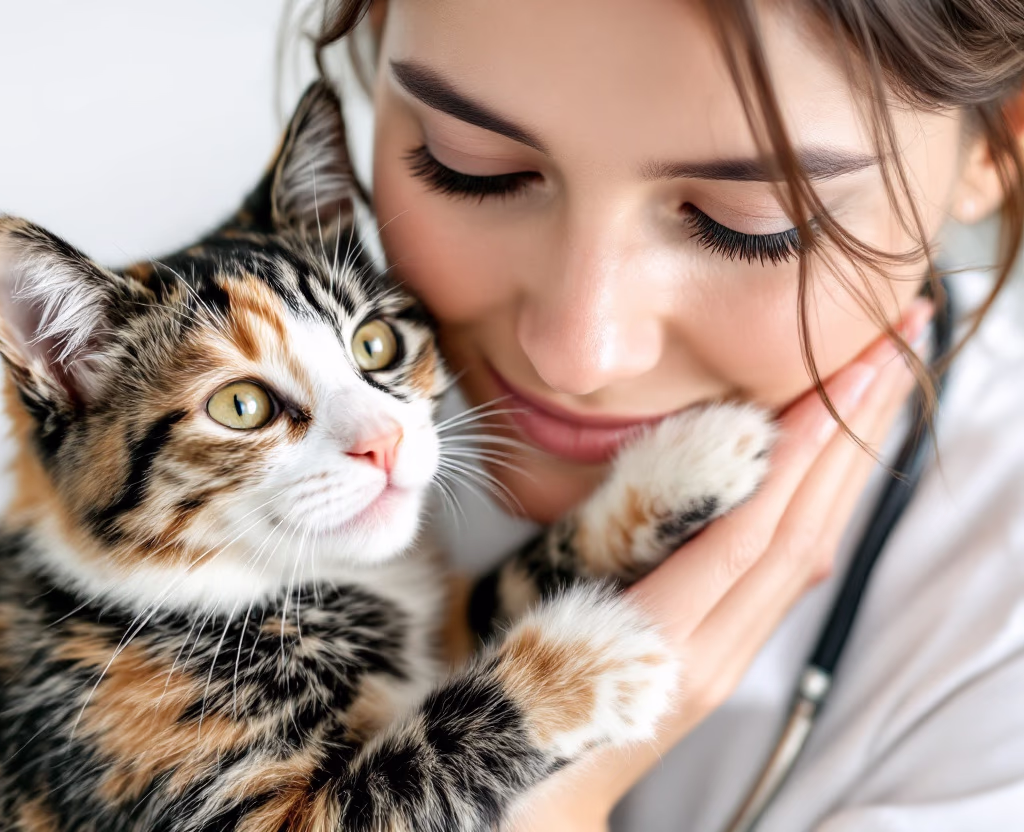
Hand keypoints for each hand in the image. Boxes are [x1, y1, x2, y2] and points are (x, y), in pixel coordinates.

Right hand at [507, 299, 932, 830]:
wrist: (534, 801)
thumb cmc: (517, 706)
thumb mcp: (534, 624)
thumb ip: (604, 556)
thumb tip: (679, 474)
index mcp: (663, 642)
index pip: (753, 529)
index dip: (800, 451)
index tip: (843, 371)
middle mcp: (714, 652)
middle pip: (802, 531)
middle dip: (852, 435)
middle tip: (898, 343)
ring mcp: (729, 659)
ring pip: (807, 551)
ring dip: (849, 465)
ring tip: (884, 386)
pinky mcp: (728, 659)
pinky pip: (788, 577)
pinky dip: (818, 510)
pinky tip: (834, 469)